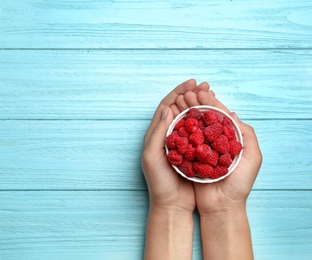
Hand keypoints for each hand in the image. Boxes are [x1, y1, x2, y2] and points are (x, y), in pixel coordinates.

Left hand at [142, 79, 209, 212]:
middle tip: (206, 85)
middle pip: (179, 109)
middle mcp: (168, 136)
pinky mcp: (192, 152)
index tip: (192, 82)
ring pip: (190, 119)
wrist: (171, 204)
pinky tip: (216, 117)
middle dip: (191, 95)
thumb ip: (158, 133)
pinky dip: (206, 122)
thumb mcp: (152, 157)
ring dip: (200, 106)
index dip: (178, 92)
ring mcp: (181, 144)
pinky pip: (199, 132)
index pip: (167, 106)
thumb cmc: (159, 183)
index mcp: (156, 134)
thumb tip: (167, 108)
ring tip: (212, 96)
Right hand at [179, 90, 262, 213]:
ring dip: (186, 112)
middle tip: (186, 92)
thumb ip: (247, 134)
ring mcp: (199, 149)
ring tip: (179, 100)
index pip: (218, 115)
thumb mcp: (252, 158)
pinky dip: (179, 128)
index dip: (210, 102)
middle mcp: (212, 142)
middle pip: (203, 118)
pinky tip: (174, 118)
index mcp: (229, 139)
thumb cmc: (239, 185)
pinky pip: (183, 140)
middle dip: (195, 103)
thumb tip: (232, 114)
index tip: (200, 91)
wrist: (222, 206)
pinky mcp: (188, 158)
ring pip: (192, 126)